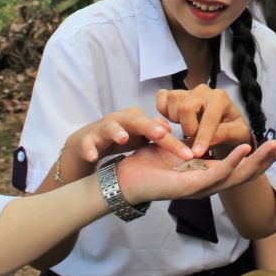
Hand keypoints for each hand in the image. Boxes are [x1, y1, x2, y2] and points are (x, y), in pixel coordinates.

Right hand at [65, 107, 192, 177]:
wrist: (89, 140)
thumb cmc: (123, 135)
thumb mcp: (142, 135)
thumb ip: (159, 133)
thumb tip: (178, 133)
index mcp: (139, 119)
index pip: (158, 128)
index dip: (172, 141)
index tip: (187, 153)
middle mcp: (122, 119)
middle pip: (137, 120)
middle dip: (149, 126)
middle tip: (161, 133)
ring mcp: (103, 127)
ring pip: (110, 126)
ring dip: (117, 132)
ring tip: (123, 139)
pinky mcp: (87, 138)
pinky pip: (88, 142)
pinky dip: (90, 148)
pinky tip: (93, 157)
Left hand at [117, 138, 275, 203]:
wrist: (124, 179)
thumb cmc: (149, 163)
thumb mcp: (176, 145)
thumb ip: (192, 136)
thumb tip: (204, 121)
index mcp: (208, 172)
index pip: (243, 164)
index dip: (263, 155)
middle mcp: (209, 182)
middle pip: (247, 172)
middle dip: (269, 159)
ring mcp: (202, 187)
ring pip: (237, 174)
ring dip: (257, 160)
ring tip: (274, 146)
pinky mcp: (191, 188)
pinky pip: (215, 174)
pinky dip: (232, 162)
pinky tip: (245, 151)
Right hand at [156, 85, 251, 156]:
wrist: (226, 122)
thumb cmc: (233, 128)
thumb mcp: (238, 133)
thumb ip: (223, 134)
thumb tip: (202, 143)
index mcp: (220, 98)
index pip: (207, 118)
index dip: (202, 137)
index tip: (197, 153)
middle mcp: (203, 90)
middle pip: (186, 107)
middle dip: (188, 128)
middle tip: (194, 138)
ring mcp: (188, 90)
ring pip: (173, 101)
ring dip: (176, 119)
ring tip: (187, 128)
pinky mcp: (175, 93)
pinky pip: (162, 96)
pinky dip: (163, 110)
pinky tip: (174, 120)